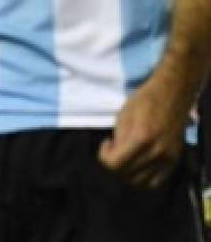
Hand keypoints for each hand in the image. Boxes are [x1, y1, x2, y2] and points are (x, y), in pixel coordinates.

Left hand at [99, 73, 188, 187]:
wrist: (173, 95)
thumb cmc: (144, 100)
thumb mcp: (123, 115)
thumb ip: (119, 138)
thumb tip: (114, 154)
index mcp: (141, 138)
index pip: (115, 164)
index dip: (104, 157)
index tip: (106, 144)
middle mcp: (156, 153)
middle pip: (126, 174)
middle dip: (114, 164)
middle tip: (114, 149)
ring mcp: (167, 159)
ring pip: (140, 182)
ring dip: (127, 173)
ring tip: (126, 157)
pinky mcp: (174, 161)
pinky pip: (156, 182)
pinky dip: (143, 178)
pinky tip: (138, 164)